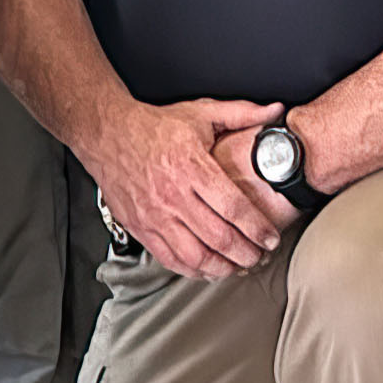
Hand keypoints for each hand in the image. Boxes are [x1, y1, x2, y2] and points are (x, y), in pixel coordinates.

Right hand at [87, 97, 289, 278]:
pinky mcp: (141, 228)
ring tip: (239, 266)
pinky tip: (208, 268)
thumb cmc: (154, 126)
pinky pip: (171, 260)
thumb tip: (275, 111)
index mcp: (190, 165)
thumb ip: (241, 113)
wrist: (107, 134)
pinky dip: (194, 271)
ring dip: (223, 268)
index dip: (257, 227)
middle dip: (247, 254)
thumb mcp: (199, 113)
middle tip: (261, 256)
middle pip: (219, 237)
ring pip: (196, 256)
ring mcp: (155, 215)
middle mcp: (173, 194)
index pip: (232, 206)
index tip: (271, 238)